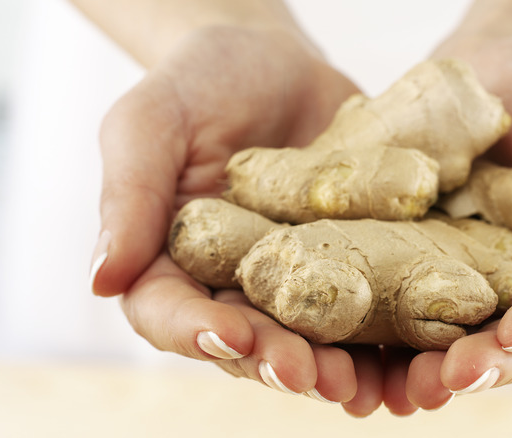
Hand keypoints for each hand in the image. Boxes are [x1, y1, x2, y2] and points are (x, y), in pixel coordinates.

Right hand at [89, 26, 386, 412]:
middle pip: (250, 339)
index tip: (234, 335)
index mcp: (172, 261)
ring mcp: (296, 277)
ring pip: (311, 337)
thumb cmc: (200, 83)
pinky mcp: (350, 259)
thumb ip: (128, 196)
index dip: (199, 332)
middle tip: (315, 378)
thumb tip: (101, 281)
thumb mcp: (151, 123)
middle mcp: (234, 282)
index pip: (172, 312)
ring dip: (337, 368)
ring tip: (363, 385)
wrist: (275, 60)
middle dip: (281, 362)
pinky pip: (368, 302)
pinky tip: (410, 353)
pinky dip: (386, 335)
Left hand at [395, 36, 511, 409]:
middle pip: (505, 339)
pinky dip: (376, 324)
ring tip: (401, 384)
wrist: (499, 68)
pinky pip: (392, 295)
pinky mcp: (409, 257)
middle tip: (447, 378)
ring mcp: (460, 277)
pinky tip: (353, 344)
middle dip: (479, 362)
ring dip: (423, 364)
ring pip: (446, 332)